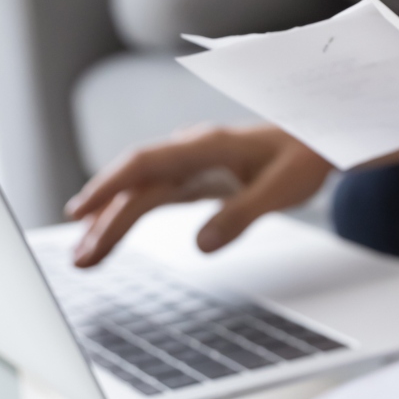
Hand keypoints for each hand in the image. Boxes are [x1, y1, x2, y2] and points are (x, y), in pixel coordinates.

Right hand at [66, 124, 330, 265]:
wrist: (319, 139)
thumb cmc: (304, 158)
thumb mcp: (282, 190)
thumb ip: (242, 215)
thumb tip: (200, 246)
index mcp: (206, 145)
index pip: (145, 164)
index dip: (109, 186)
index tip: (81, 212)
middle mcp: (190, 150)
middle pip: (135, 183)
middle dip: (103, 219)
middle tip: (79, 259)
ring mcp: (190, 163)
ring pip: (139, 191)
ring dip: (109, 220)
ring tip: (84, 257)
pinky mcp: (194, 177)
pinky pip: (153, 195)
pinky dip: (128, 214)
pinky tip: (106, 232)